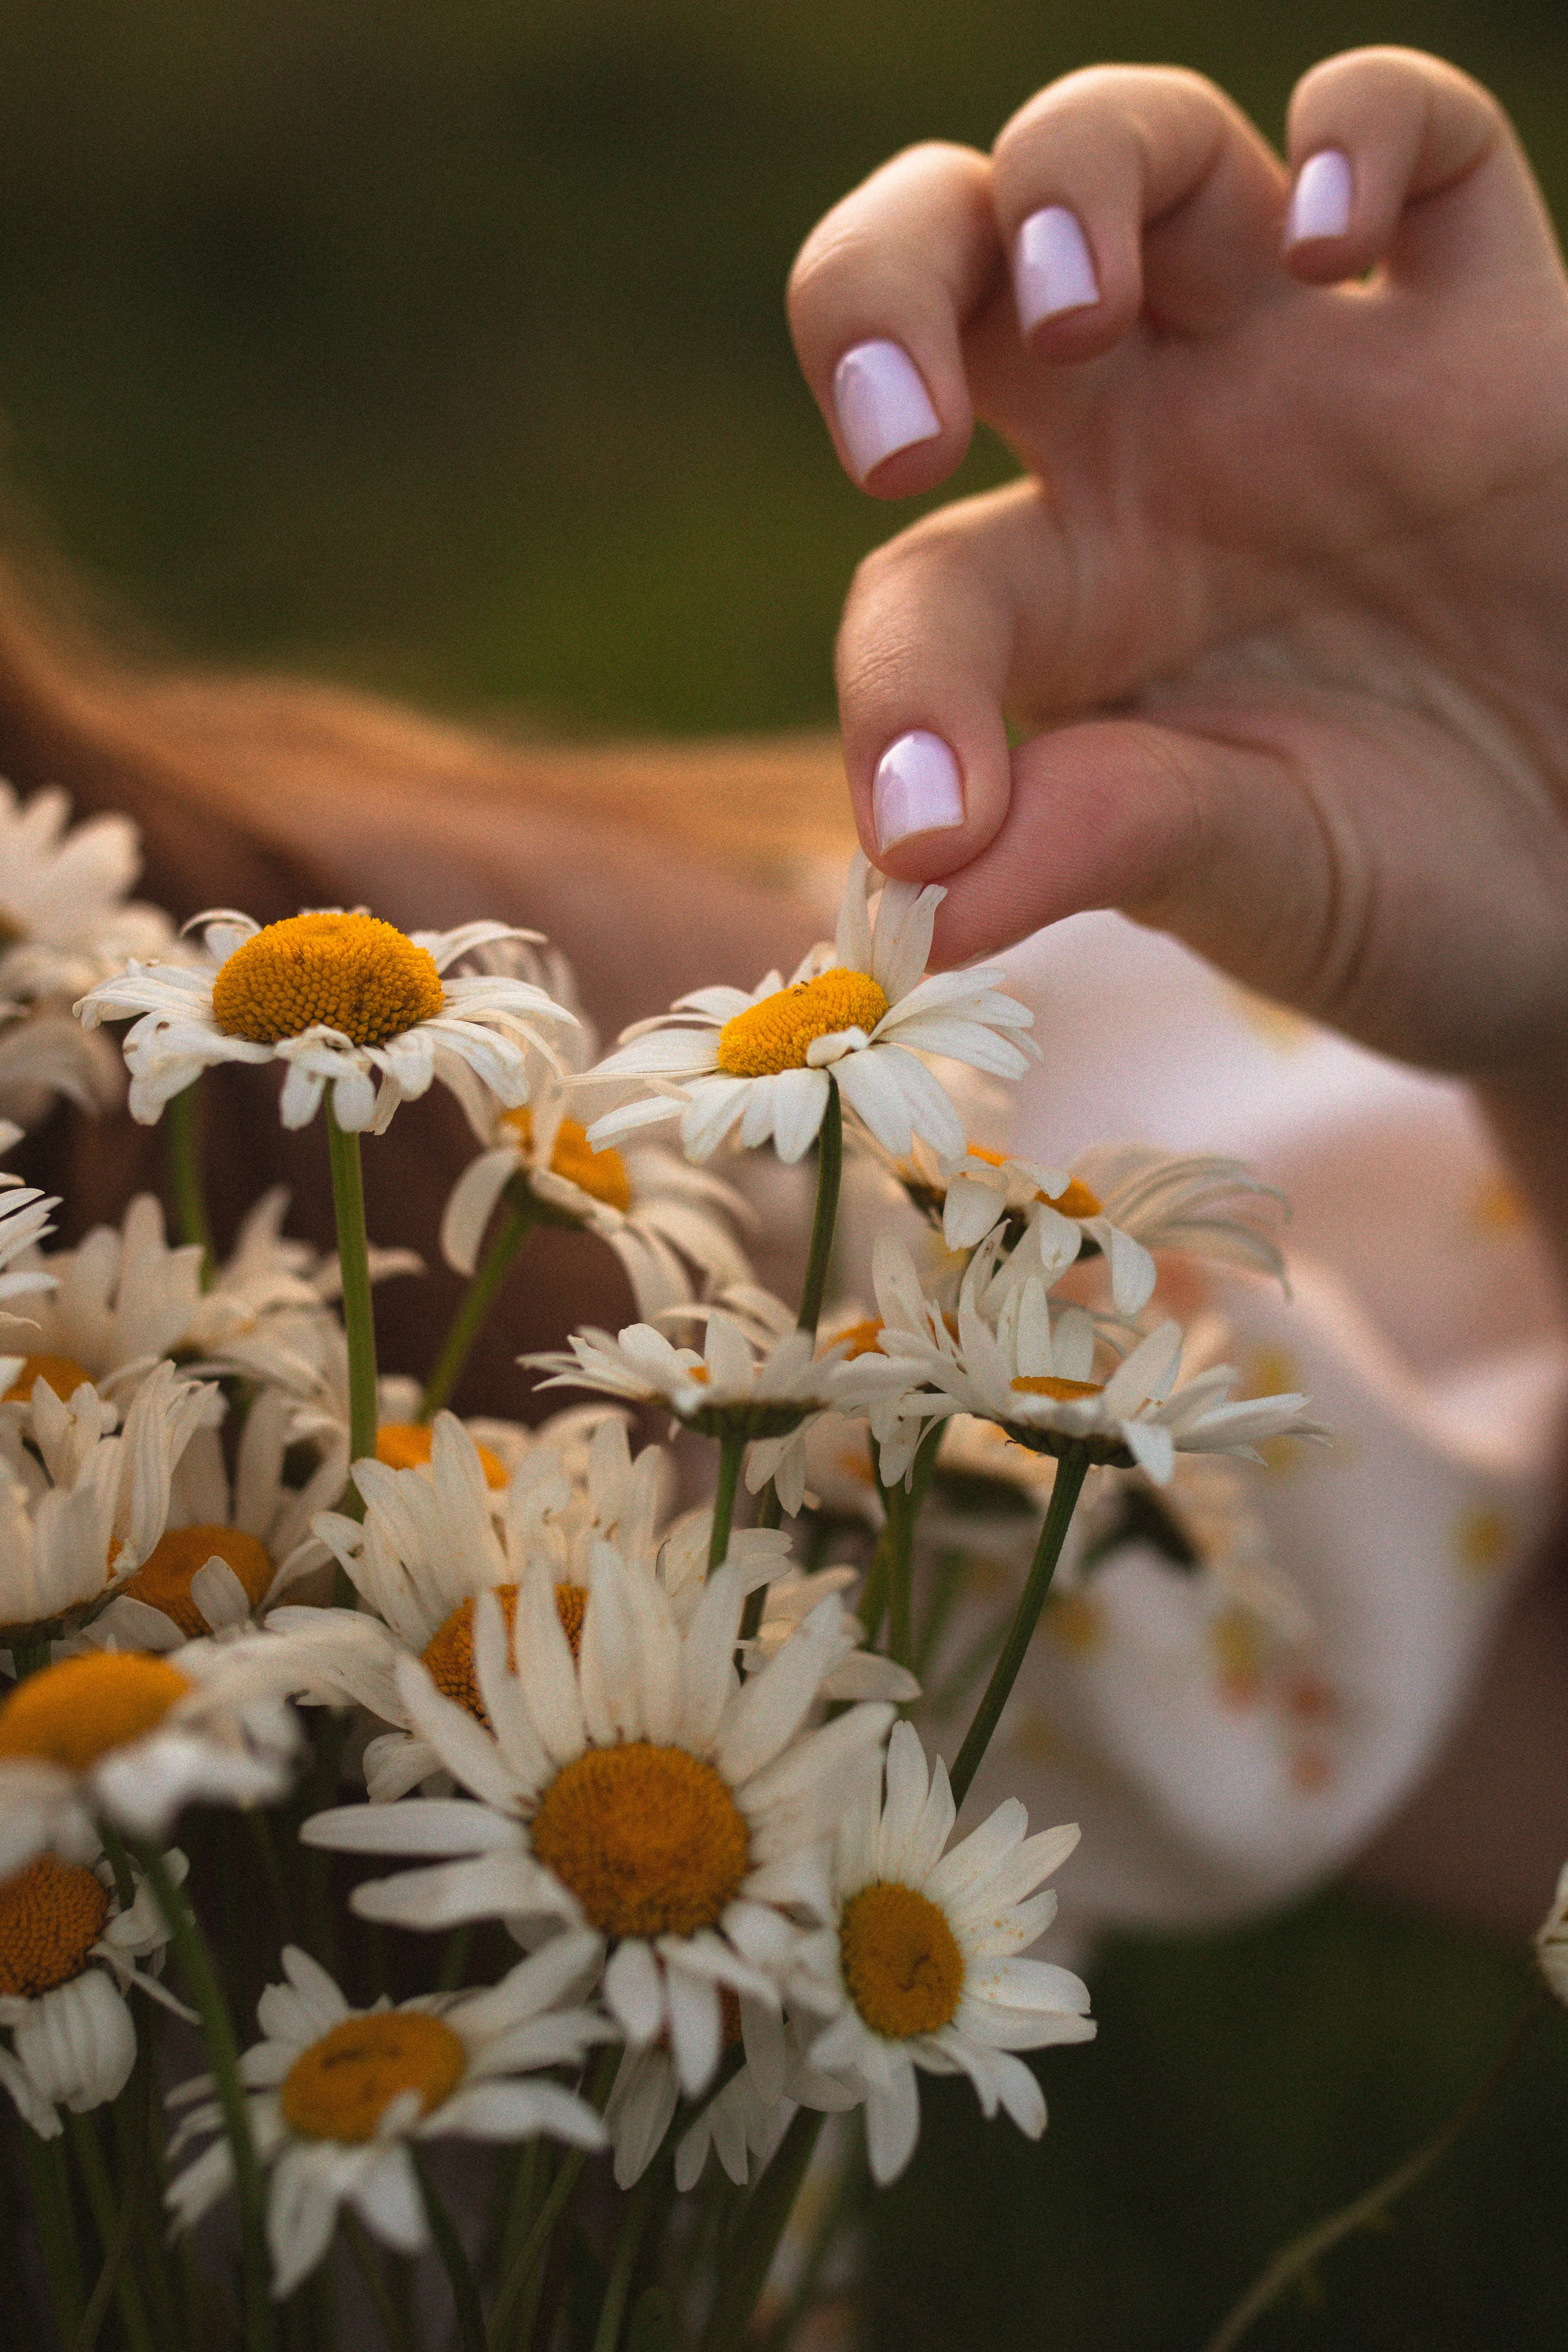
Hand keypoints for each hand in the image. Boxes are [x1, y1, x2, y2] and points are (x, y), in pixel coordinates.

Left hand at [788, 49, 1567, 1082]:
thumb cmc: (1406, 885)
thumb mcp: (1250, 877)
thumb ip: (1098, 843)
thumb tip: (918, 899)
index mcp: (1070, 603)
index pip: (922, 583)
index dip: (897, 692)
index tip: (928, 834)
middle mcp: (1158, 454)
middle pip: (956, 266)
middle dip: (876, 290)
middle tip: (895, 440)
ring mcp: (1316, 369)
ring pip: (1149, 150)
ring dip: (1076, 181)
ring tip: (1079, 312)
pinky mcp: (1490, 328)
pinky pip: (1425, 140)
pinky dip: (1367, 132)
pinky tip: (1335, 241)